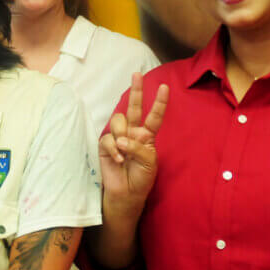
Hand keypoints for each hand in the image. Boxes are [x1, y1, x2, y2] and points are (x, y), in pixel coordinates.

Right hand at [99, 72, 167, 207]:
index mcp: (147, 136)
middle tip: (137, 74)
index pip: (154, 117)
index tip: (164, 87)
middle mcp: (133, 133)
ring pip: (118, 121)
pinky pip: (108, 139)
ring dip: (122, 134)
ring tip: (124, 151)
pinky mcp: (105, 145)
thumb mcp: (149, 162)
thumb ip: (138, 147)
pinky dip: (114, 149)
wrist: (126, 194)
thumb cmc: (141, 178)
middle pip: (134, 108)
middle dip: (135, 91)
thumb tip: (121, 138)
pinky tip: (119, 160)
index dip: (159, 103)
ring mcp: (118, 138)